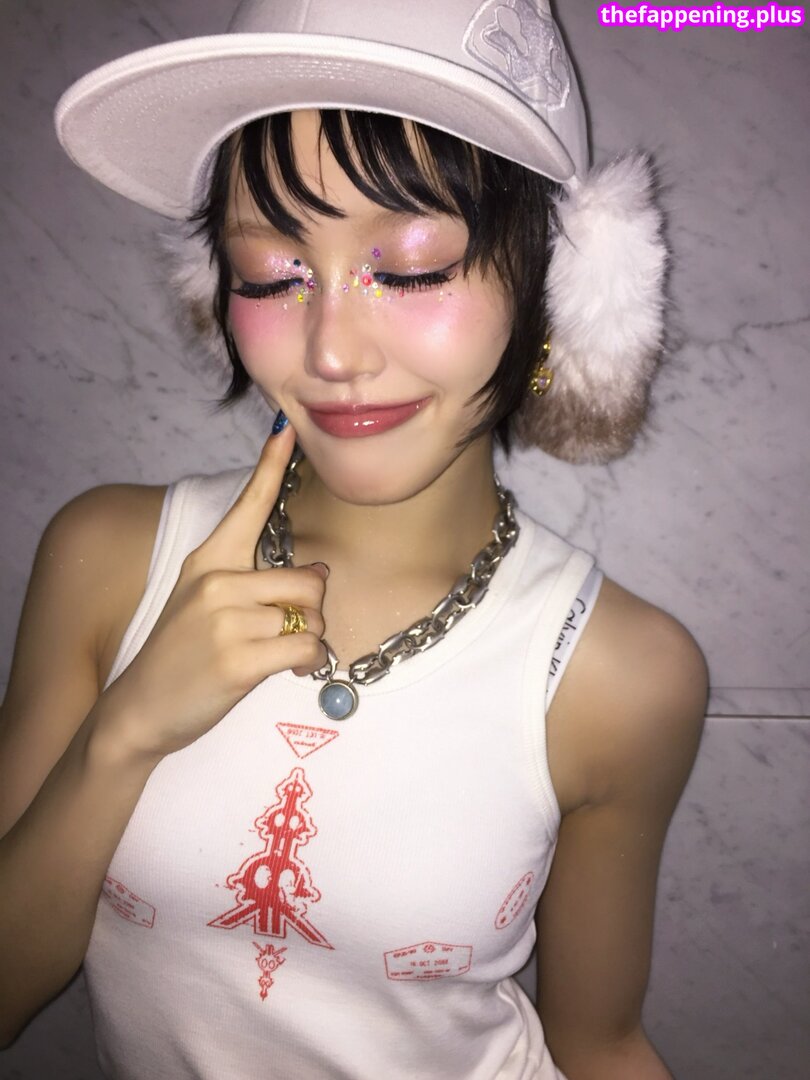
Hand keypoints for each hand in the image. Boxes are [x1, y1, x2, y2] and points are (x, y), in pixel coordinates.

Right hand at [103, 423, 327, 758]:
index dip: (271, 465)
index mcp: (208, 560)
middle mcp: (216, 581)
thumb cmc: (179, 656)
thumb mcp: (202, 604)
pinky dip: (309, 663)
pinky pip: (305, 648)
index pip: (247, 505)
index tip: (286, 429)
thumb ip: (252, 582)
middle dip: (309, 610)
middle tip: (285, 632)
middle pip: (307, 579)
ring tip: (278, 654)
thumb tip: (318, 571)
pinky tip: (288, 671)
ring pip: (310, 616)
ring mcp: (226, 620)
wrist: (138, 710)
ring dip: (308, 639)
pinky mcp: (238, 659)